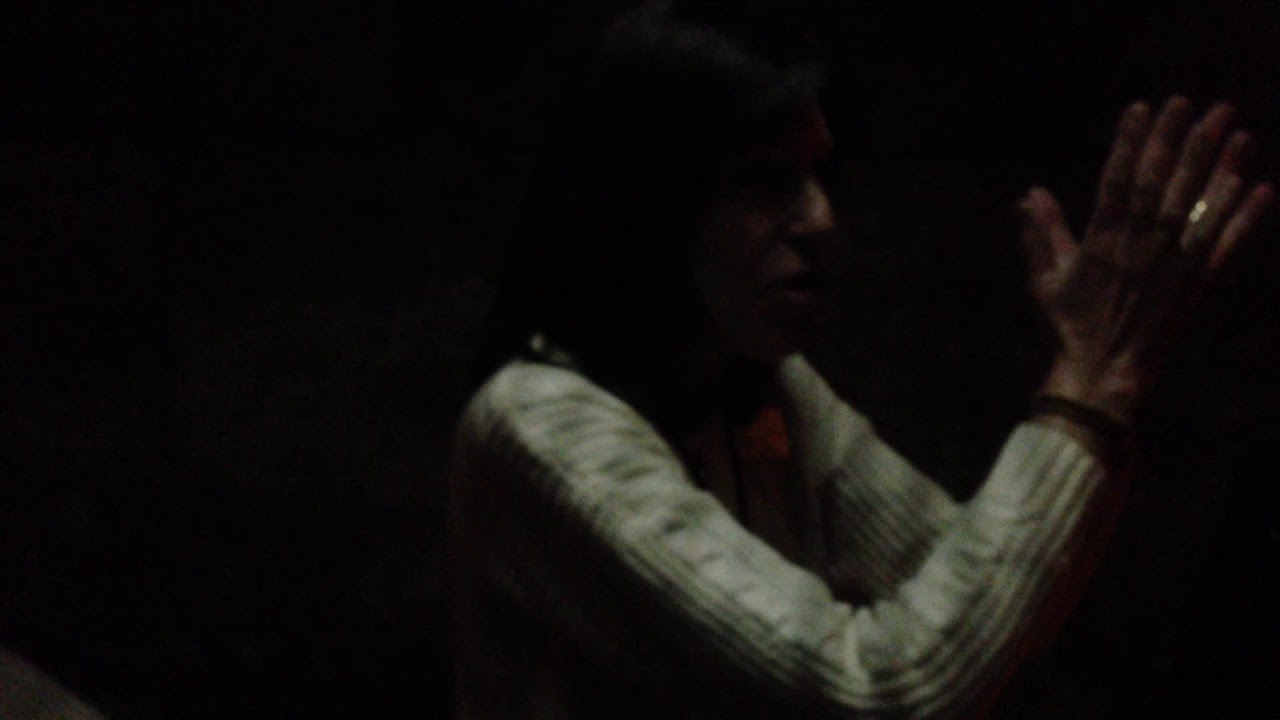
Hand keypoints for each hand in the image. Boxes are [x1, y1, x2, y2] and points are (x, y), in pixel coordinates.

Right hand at [1020, 97, 1272, 423]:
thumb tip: (1030, 195)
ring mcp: (1173, 262)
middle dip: (1182, 139)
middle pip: (1165, 181)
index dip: (1133, 141)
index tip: (1145, 107)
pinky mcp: (1196, 283)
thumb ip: (1041, 234)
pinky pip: (1224, 244)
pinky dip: (1244, 217)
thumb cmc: (1067, 326)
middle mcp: (1142, 244)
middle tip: (1200, 104)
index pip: (1119, 177)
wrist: (1101, 373)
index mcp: (1103, 239)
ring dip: (1219, 164)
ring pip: (1199, 203)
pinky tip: (1261, 187)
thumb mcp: (1044, 279)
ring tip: (1236, 128)